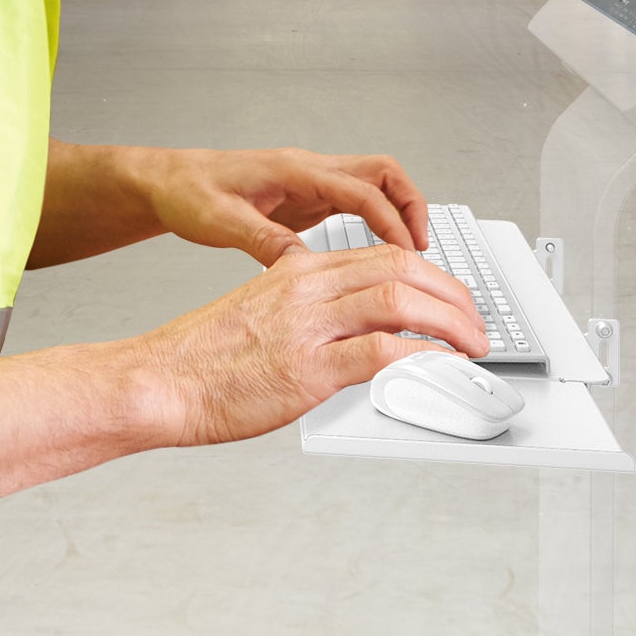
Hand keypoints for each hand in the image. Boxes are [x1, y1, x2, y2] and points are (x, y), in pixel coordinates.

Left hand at [130, 146, 431, 264]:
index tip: (408, 255)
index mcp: (294, 171)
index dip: (391, 221)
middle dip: (412, 207)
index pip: (362, 189)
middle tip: (423, 251)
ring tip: (410, 255)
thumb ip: (262, 240)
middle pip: (384, 174)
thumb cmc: (188, 192)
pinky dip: (377, 221)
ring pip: (375, 184)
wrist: (168, 181)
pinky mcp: (307, 197)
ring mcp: (311, 181)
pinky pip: (357, 201)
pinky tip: (376, 253)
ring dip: (398, 213)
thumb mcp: (220, 222)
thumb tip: (301, 265)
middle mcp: (310, 170)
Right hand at [136, 243, 489, 446]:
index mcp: (297, 269)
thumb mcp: (261, 312)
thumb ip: (308, 311)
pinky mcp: (308, 368)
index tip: (452, 299)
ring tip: (472, 346)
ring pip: (402, 301)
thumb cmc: (203, 358)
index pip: (383, 255)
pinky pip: (383, 352)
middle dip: (453, 295)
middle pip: (402, 268)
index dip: (431, 276)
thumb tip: (354, 331)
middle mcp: (307, 287)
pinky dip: (424, 356)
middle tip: (476, 324)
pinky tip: (440, 366)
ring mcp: (309, 326)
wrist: (159, 380)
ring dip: (450, 324)